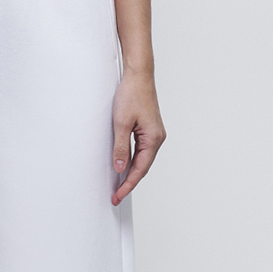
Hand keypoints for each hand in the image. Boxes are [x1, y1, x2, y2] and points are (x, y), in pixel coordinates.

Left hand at [111, 69, 165, 205]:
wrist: (138, 75)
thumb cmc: (131, 94)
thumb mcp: (121, 124)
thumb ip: (120, 148)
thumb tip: (120, 168)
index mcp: (153, 139)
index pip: (139, 170)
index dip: (127, 185)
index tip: (117, 196)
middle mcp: (157, 138)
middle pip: (142, 168)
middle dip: (129, 183)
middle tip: (115, 196)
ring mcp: (154, 134)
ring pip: (142, 160)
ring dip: (131, 173)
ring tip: (118, 186)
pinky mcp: (148, 129)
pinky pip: (141, 151)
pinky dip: (132, 161)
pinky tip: (124, 167)